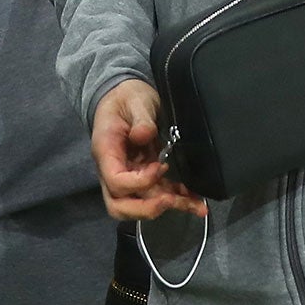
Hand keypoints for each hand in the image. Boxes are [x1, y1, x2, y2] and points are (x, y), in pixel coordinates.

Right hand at [92, 79, 204, 221]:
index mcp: (106, 150)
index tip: (160, 167)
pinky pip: (158, 195)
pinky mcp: (145, 176)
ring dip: (170, 207)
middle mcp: (113, 169)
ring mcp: (128, 176)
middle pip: (119, 205)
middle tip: (171, 201)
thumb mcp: (135, 100)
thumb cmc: (127, 96)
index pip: (115, 181)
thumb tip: (144, 135)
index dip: (139, 182)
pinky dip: (178, 200)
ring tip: (198, 207)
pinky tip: (197, 201)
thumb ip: (140, 118)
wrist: (125, 96)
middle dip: (147, 208)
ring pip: (142, 204)